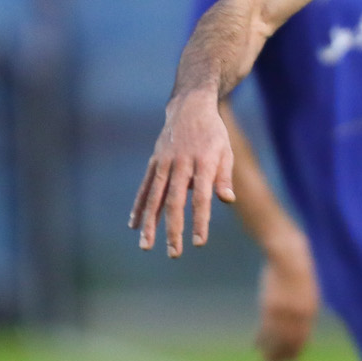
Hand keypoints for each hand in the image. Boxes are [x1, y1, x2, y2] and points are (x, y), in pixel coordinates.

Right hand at [128, 91, 233, 256]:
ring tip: (146, 246)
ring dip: (149, 224)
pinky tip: (134, 225)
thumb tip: (228, 200)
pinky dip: (139, 206)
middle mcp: (180, 165)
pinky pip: (145, 187)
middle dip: (173, 230)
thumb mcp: (226, 151)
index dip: (200, 221)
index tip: (199, 242)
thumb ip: (224, 177)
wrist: (190, 107)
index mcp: (202, 164)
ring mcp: (164, 163)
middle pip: (175, 203)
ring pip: (154, 198)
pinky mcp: (154, 163)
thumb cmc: (213, 134)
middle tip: (174, 253)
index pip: (201, 198)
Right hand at [255, 235, 318, 360]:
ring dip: (270, 352)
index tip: (291, 360)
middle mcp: (298, 314)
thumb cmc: (299, 274)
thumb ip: (303, 311)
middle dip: (282, 356)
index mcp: (310, 311)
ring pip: (276, 339)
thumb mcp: (307, 294)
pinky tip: (255, 345)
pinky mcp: (270, 306)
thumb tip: (301, 325)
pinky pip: (265, 328)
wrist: (289, 257)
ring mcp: (284, 311)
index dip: (296, 352)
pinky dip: (260, 339)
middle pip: (289, 343)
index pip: (303, 340)